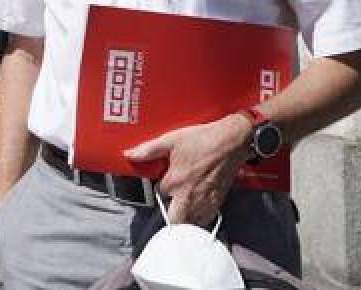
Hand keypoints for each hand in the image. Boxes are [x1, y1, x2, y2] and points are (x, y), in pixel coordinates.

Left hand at [124, 113, 253, 225]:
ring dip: (184, 218)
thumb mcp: (171, 140)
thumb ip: (148, 150)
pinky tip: (197, 207)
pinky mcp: (218, 201)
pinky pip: (206, 218)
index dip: (159, 189)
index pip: (160, 195)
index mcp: (176, 181)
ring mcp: (206, 200)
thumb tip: (129, 155)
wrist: (231, 141)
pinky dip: (199, 217)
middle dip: (170, 214)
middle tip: (170, 202)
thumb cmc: (202, 139)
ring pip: (191, 222)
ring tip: (182, 206)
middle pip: (175, 220)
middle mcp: (190, 195)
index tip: (162, 181)